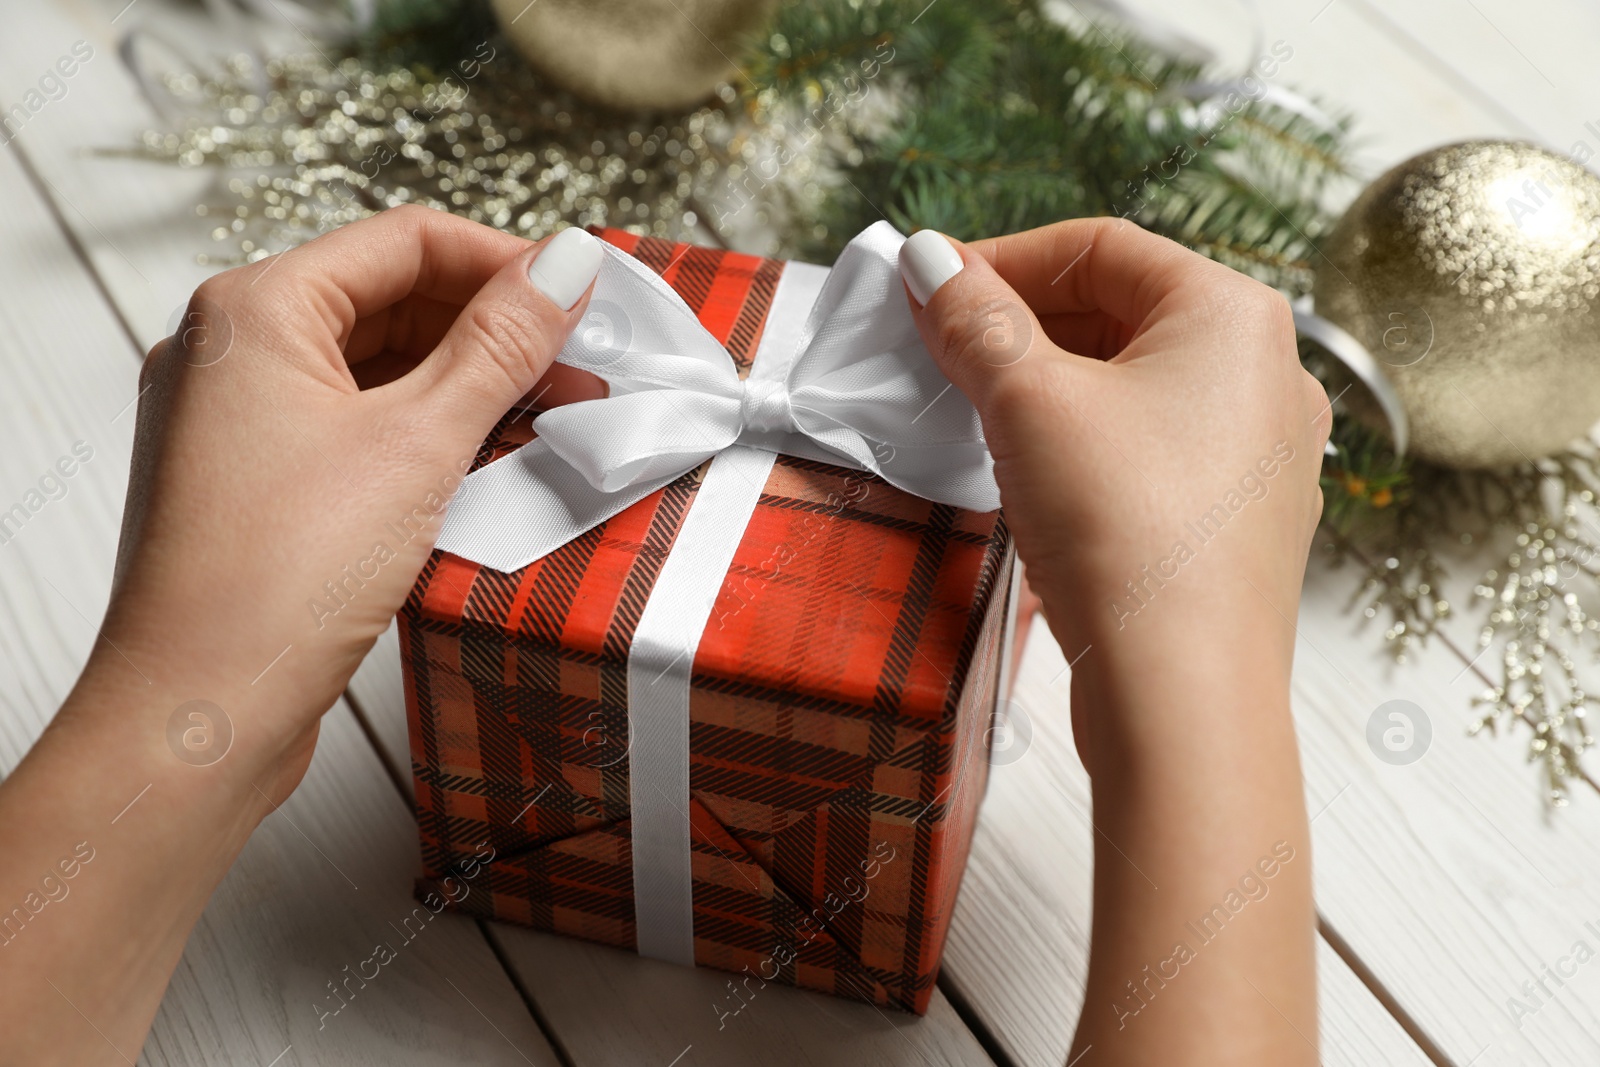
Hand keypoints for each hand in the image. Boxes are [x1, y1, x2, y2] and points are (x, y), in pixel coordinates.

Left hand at [0, 207, 608, 1065]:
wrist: (200, 715)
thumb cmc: (274, 583)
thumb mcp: (419, 445)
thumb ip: (501, 346)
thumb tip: (563, 267)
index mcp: (254, 311)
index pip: (405, 240)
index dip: (507, 261)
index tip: (581, 292)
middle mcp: (232, 352)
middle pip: (392, 300)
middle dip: (493, 328)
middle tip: (579, 361)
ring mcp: (239, 419)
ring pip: (377, 366)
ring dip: (467, 384)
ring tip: (550, 412)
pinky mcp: (258, 482)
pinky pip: (357, 424)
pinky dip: (426, 432)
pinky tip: (488, 458)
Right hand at [898, 219, 1326, 1065]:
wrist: (1182, 696)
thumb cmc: (1121, 531)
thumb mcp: (1028, 404)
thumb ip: (975, 319)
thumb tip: (927, 260)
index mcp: (1234, 314)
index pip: (1101, 246)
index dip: (1002, 258)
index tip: (930, 289)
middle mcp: (1269, 370)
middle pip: (1123, 309)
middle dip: (1023, 322)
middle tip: (942, 349)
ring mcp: (1264, 449)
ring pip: (1137, 381)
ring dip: (1051, 382)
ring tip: (979, 410)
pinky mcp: (1241, 517)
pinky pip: (1157, 444)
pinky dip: (1090, 437)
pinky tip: (1038, 472)